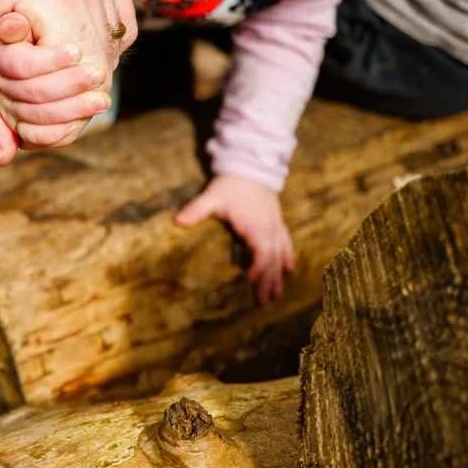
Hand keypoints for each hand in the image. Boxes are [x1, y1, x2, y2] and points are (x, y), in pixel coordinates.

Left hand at [0, 0, 136, 164]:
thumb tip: (2, 157)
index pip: (83, 76)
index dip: (56, 108)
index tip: (19, 117)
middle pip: (103, 62)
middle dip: (66, 94)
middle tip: (23, 103)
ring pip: (115, 42)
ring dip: (82, 68)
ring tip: (33, 70)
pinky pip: (115, 13)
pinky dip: (92, 37)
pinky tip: (53, 41)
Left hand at [174, 175, 294, 302]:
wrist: (250, 166)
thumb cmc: (230, 185)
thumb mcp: (212, 196)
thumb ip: (196, 209)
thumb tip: (178, 221)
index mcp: (254, 224)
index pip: (262, 249)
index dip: (259, 266)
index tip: (250, 280)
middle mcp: (268, 227)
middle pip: (272, 258)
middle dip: (268, 279)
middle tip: (262, 301)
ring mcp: (274, 225)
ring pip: (280, 253)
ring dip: (278, 274)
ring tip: (277, 294)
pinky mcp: (276, 221)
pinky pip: (286, 241)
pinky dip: (288, 255)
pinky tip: (289, 268)